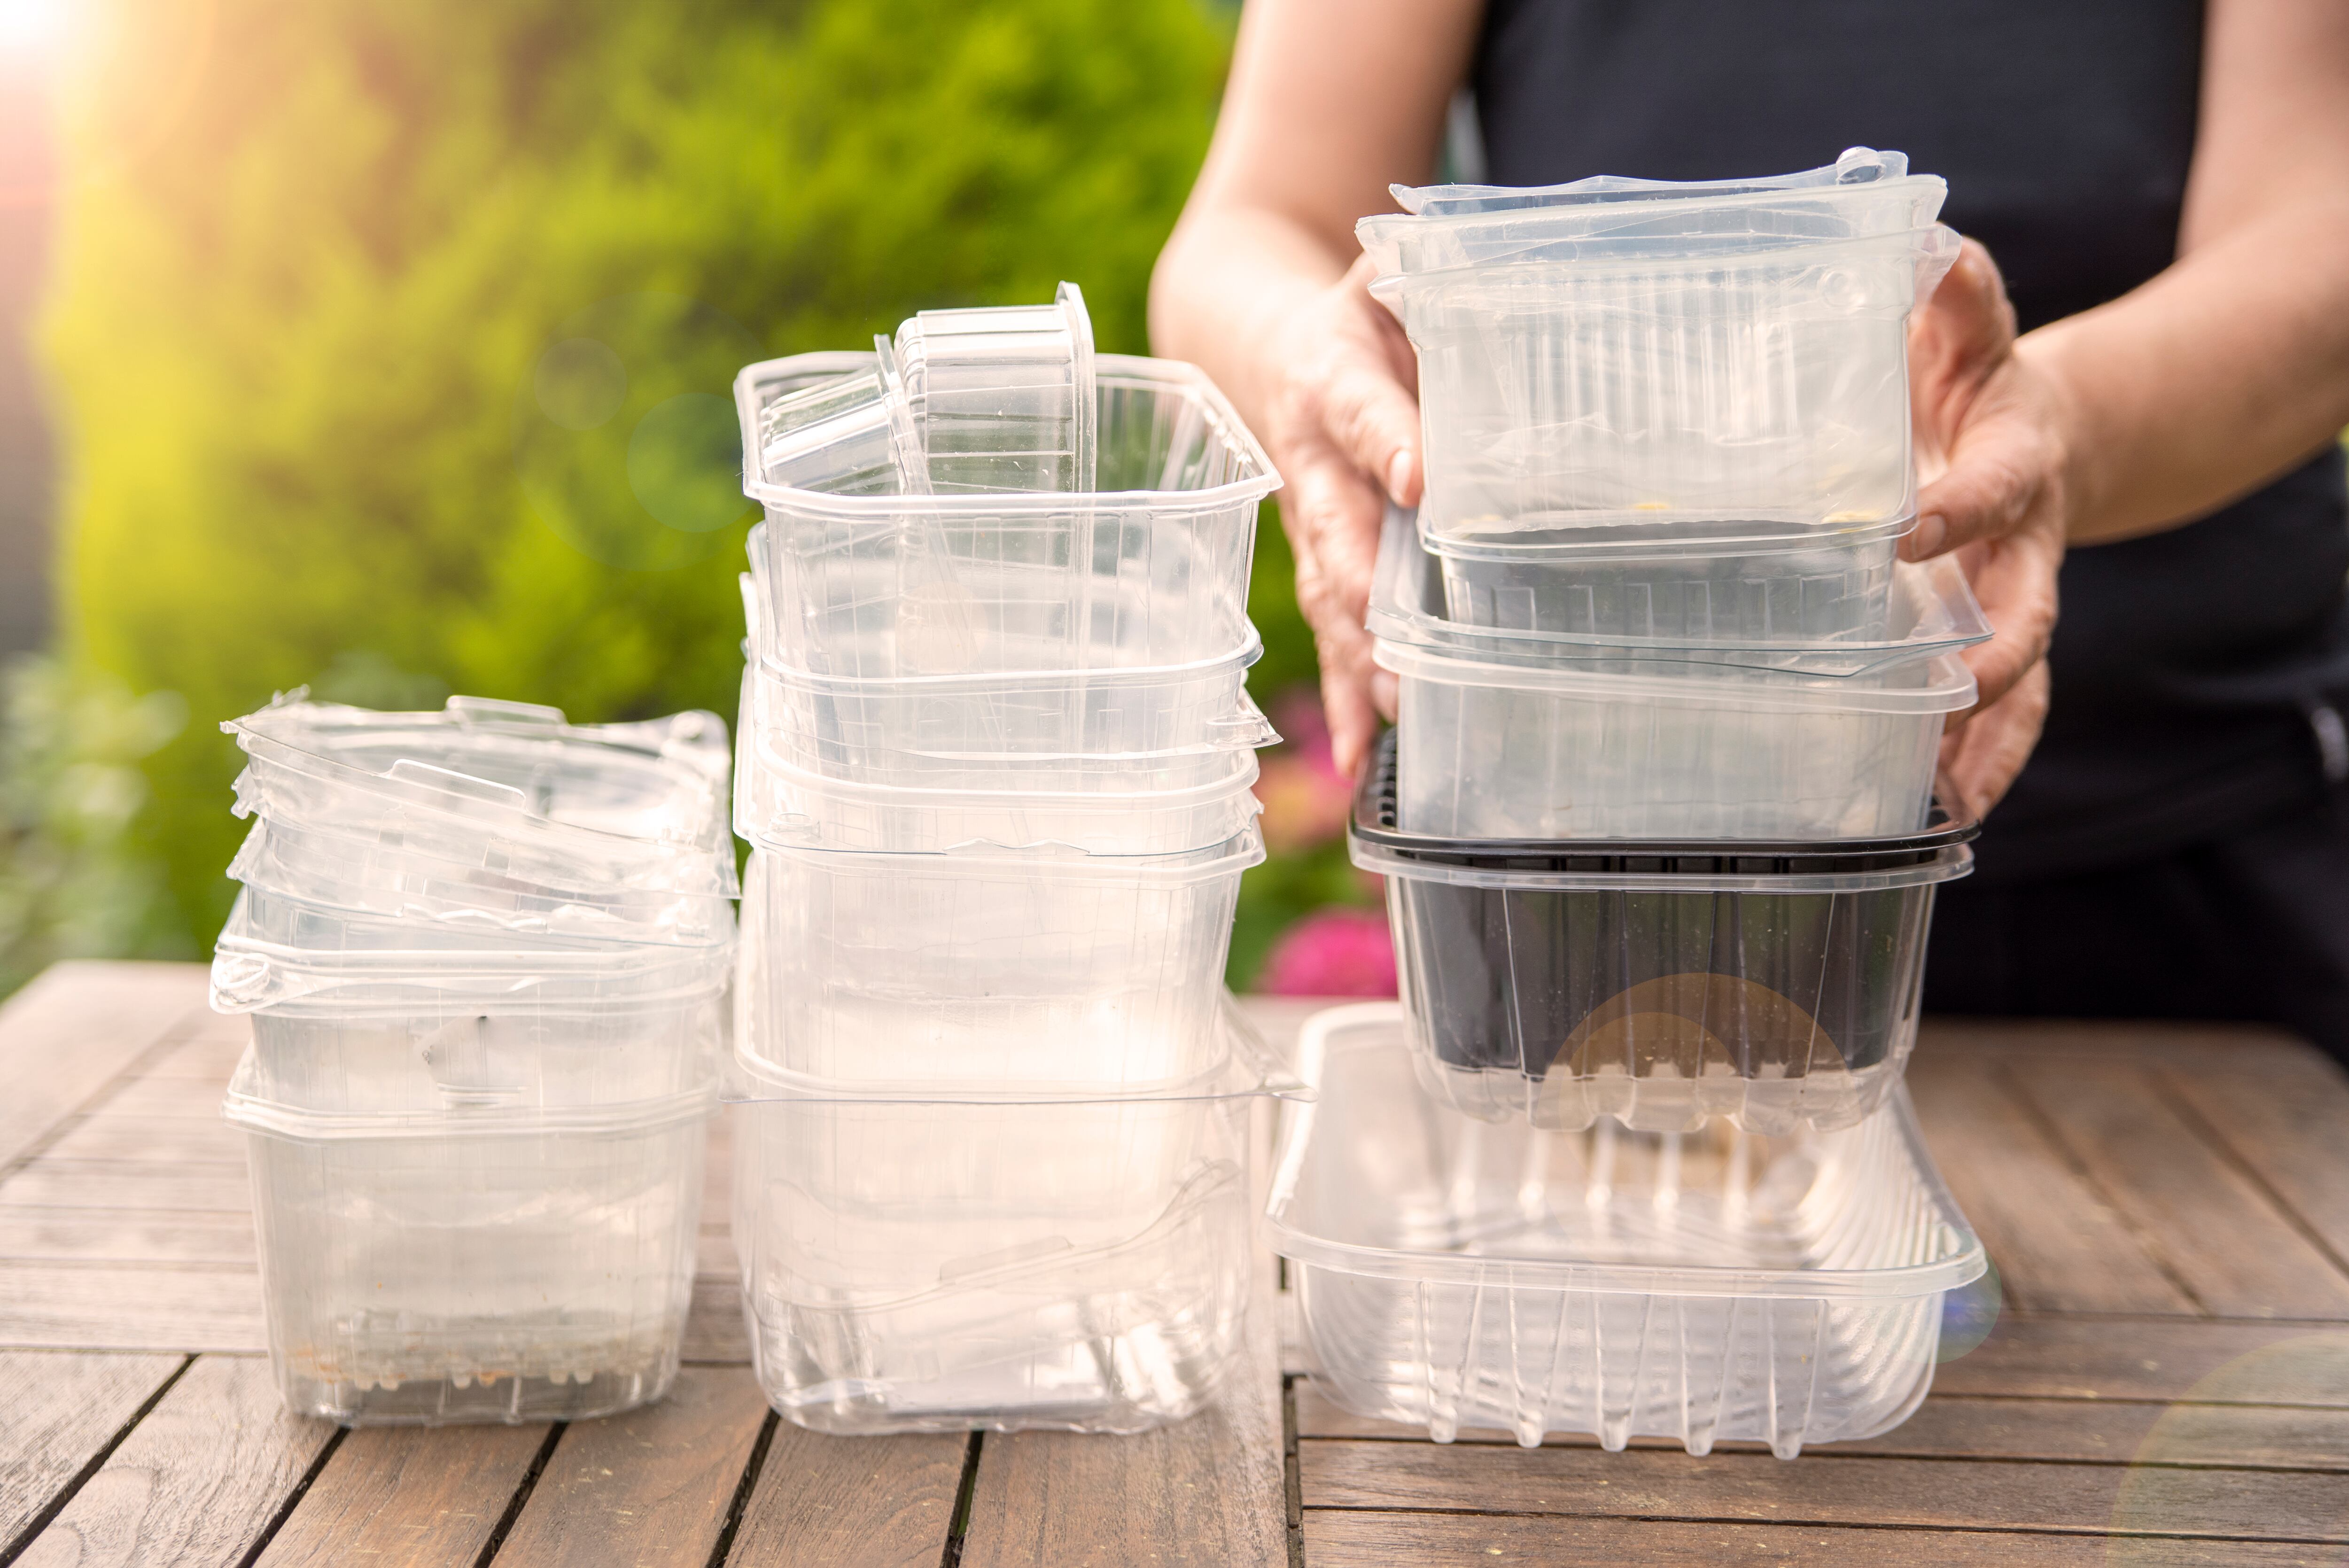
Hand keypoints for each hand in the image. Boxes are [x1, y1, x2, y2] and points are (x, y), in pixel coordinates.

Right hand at [1258, 254, 1422, 778]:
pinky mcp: (1326, 570)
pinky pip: (1334, 638)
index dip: (1386, 440)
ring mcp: (1314, 528)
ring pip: (1333, 601)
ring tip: (1394, 713)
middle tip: (1405, 643)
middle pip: (1338, 535)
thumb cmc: (1355, 315)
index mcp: (1329, 380)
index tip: (1417, 476)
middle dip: (1370, 594)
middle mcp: (1312, 465)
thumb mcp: (1384, 273)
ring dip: (1361, 661)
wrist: (1266, 355)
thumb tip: (1461, 258)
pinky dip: (1345, 701)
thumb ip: (1422, 271)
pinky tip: (1361, 757)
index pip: (1360, 411)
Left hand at [1904, 238, 2071, 811]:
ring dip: (1988, 734)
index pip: (1984, 488)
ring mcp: (2014, 598)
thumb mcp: (1966, 328)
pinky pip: (2007, 712)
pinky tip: (1943, 810)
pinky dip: (1982, 759)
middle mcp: (2022, 542)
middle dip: (1993, 653)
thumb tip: (1931, 242)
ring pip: (2023, 677)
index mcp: (2010, 461)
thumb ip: (1951, 292)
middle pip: (2024, 607)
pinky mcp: (2001, 639)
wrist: (2039, 432)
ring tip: (1951, 794)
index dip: (1952, 508)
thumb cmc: (1971, 378)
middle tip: (1951, 689)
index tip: (1903, 531)